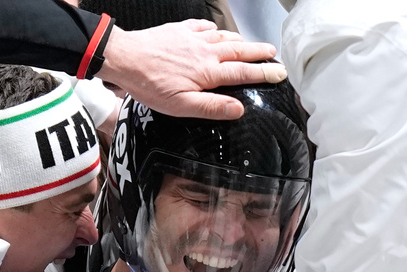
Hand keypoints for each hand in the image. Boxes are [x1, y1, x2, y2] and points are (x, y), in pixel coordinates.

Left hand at [98, 20, 285, 119]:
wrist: (126, 58)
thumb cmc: (150, 84)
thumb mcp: (181, 106)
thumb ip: (212, 107)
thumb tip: (239, 109)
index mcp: (208, 72)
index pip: (244, 73)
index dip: (264, 73)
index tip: (279, 73)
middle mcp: (205, 52)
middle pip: (240, 50)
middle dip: (259, 53)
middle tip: (273, 54)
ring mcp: (193, 38)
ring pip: (224, 37)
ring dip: (240, 40)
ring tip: (250, 44)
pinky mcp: (180, 30)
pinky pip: (203, 26)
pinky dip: (214, 29)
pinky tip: (214, 31)